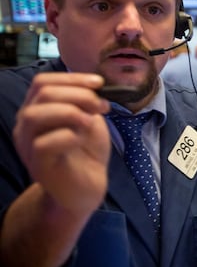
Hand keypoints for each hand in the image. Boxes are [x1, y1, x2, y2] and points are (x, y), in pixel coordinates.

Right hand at [13, 72, 110, 217]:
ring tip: (90, 122)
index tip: (100, 84)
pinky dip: (68, 136)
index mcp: (37, 110)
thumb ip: (86, 101)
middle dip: (79, 94)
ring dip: (70, 112)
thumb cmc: (86, 151)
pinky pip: (43, 143)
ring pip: (35, 115)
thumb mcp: (89, 118)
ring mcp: (27, 145)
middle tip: (101, 106)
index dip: (72, 78)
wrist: (87, 188)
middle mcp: (26, 125)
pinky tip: (81, 140)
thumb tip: (94, 84)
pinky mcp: (37, 165)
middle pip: (43, 93)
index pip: (42, 82)